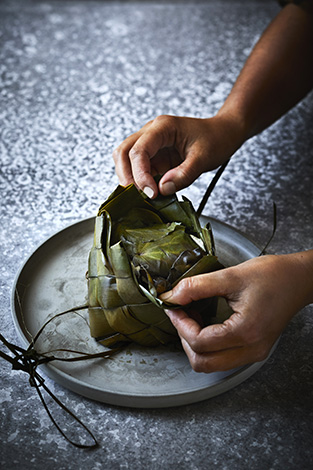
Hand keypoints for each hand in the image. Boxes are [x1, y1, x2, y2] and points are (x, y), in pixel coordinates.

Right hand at [113, 114, 243, 197]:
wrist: (224, 133)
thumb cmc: (217, 139)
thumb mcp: (204, 158)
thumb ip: (183, 174)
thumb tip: (162, 189)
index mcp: (162, 127)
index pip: (139, 150)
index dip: (140, 174)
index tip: (151, 193)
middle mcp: (151, 133)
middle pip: (122, 153)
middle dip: (126, 176)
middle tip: (139, 197)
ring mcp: (150, 144)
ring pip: (126, 161)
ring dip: (131, 180)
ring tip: (145, 196)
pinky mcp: (154, 157)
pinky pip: (139, 170)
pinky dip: (141, 183)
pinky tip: (151, 193)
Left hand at [160, 252, 312, 371]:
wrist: (297, 280)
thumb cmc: (272, 276)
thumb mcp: (230, 276)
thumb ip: (197, 286)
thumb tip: (172, 295)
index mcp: (246, 332)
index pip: (200, 342)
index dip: (180, 324)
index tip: (174, 306)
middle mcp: (251, 349)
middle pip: (203, 362)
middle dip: (184, 338)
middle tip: (180, 314)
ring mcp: (253, 353)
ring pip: (211, 364)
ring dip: (195, 344)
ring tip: (192, 318)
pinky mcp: (253, 350)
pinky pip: (222, 358)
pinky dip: (208, 345)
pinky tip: (205, 323)